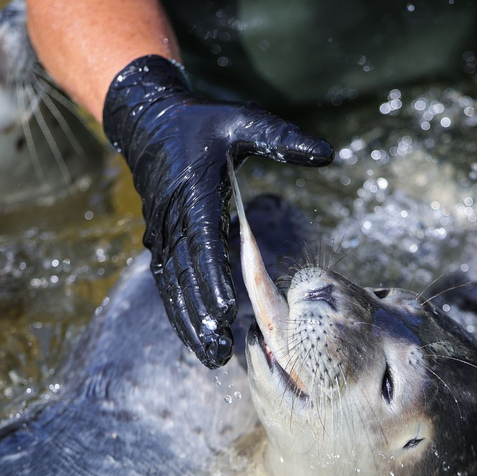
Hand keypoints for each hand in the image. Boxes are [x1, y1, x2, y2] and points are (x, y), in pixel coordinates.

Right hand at [103, 55, 332, 367]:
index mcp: (194, 191)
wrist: (148, 122)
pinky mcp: (161, 239)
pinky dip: (179, 309)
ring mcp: (163, 231)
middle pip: (187, 275)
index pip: (203, 242)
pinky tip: (193, 334)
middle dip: (203, 316)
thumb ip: (282, 137)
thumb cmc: (201, 123)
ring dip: (190, 322)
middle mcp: (173, 217)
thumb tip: (328, 154)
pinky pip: (168, 280)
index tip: (226, 311)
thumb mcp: (242, 120)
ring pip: (174, 285)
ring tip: (211, 356)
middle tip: (221, 352)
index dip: (213, 279)